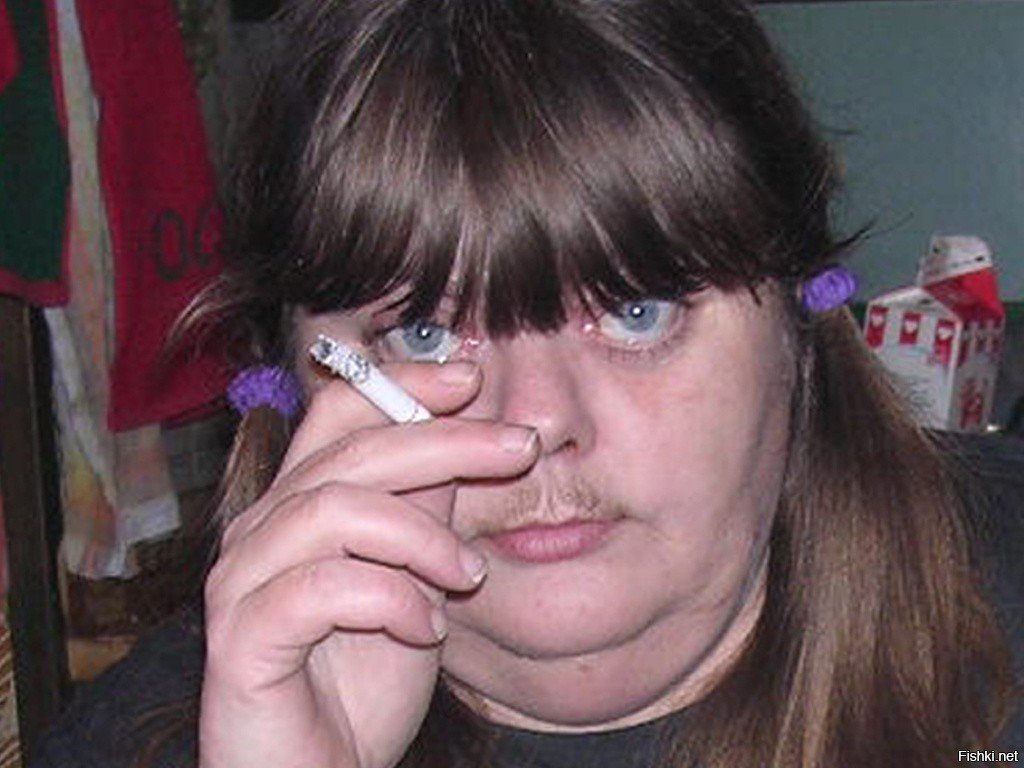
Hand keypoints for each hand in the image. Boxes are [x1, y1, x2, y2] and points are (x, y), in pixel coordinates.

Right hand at [199, 361, 538, 767]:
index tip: (471, 378)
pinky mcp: (241, 638)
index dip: (402, 381)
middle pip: (350, 449)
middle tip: (521, 448)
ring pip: (334, 509)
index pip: (339, 410)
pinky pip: (320, 589)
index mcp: (299, 503)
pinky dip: (389, 599)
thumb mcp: (415, 581)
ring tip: (466, 575)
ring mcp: (242, 581)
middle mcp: (260, 529)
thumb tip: (464, 437)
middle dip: (446, 440)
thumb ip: (425, 511)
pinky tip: (427, 628)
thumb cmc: (363, 682)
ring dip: (420, 535)